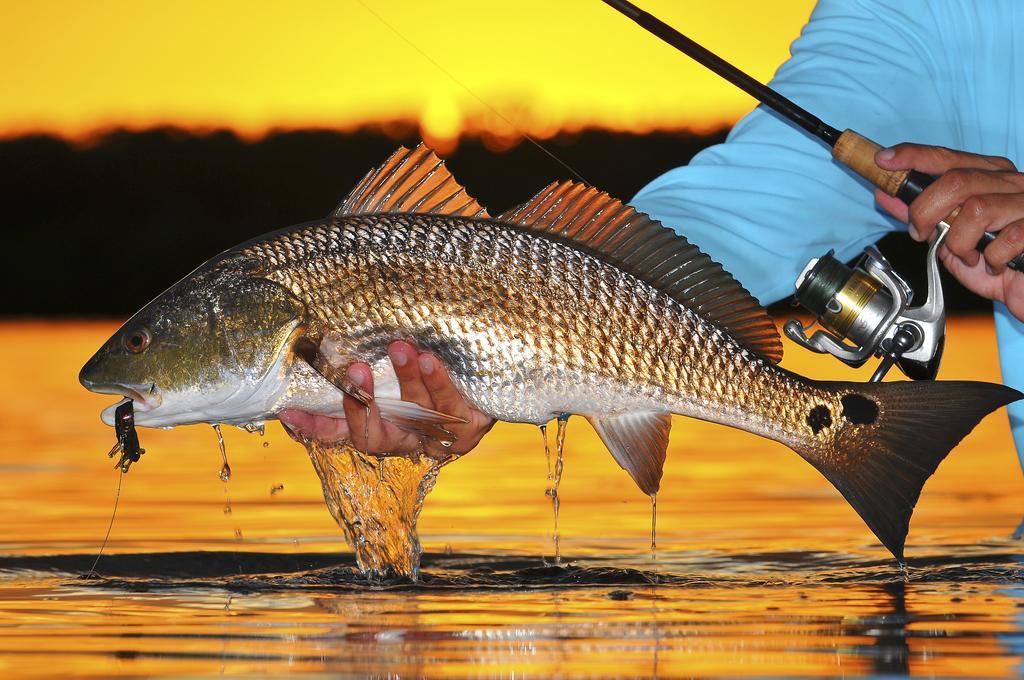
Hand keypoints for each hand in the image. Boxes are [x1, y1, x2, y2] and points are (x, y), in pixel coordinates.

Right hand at [278, 340, 494, 457]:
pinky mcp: (466, 430)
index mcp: (380, 429)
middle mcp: (404, 440)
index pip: (339, 433)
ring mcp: (435, 438)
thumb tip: (327, 336)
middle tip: (355, 370)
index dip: (314, 428)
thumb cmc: (430, 376)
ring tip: (400, 347)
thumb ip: (368, 367)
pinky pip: (449, 406)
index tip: (289, 412)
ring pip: (415, 413)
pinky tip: (430, 360)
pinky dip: (437, 381)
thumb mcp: (394, 373)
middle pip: (373, 436)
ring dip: (405, 379)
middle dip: (362, 404)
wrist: (490, 385)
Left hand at [873, 143, 1023, 319]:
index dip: (914, 157)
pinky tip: (992, 264)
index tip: (884, 160)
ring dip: (958, 240)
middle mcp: (1011, 183)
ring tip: (965, 254)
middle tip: (921, 233)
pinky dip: (988, 259)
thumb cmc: (995, 260)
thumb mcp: (950, 236)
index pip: (947, 157)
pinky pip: (1003, 239)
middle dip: (925, 210)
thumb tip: (886, 195)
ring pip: (977, 208)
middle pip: (956, 180)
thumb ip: (923, 215)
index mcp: (989, 176)